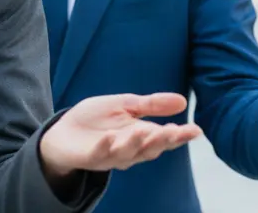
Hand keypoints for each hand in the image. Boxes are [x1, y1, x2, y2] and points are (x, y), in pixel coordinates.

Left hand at [39, 93, 202, 177]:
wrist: (62, 132)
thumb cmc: (96, 120)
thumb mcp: (125, 105)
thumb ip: (151, 105)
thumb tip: (183, 101)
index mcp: (140, 136)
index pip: (164, 138)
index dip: (180, 136)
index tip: (195, 130)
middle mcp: (129, 149)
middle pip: (150, 149)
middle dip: (162, 141)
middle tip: (175, 132)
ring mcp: (110, 155)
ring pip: (127, 153)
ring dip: (137, 143)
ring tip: (146, 131)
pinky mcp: (90, 157)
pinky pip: (99, 153)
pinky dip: (105, 146)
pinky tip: (111, 137)